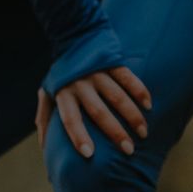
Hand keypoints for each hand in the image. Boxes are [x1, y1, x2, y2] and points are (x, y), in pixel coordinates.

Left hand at [36, 67, 151, 158]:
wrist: (73, 37)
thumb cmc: (61, 75)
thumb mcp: (46, 93)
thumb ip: (44, 119)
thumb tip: (44, 147)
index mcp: (63, 94)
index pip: (70, 119)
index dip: (78, 136)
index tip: (89, 154)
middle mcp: (80, 84)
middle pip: (99, 112)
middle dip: (115, 133)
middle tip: (129, 150)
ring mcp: (97, 72)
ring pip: (118, 97)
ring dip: (132, 116)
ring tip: (143, 133)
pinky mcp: (112, 63)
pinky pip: (128, 78)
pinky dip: (140, 91)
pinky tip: (148, 106)